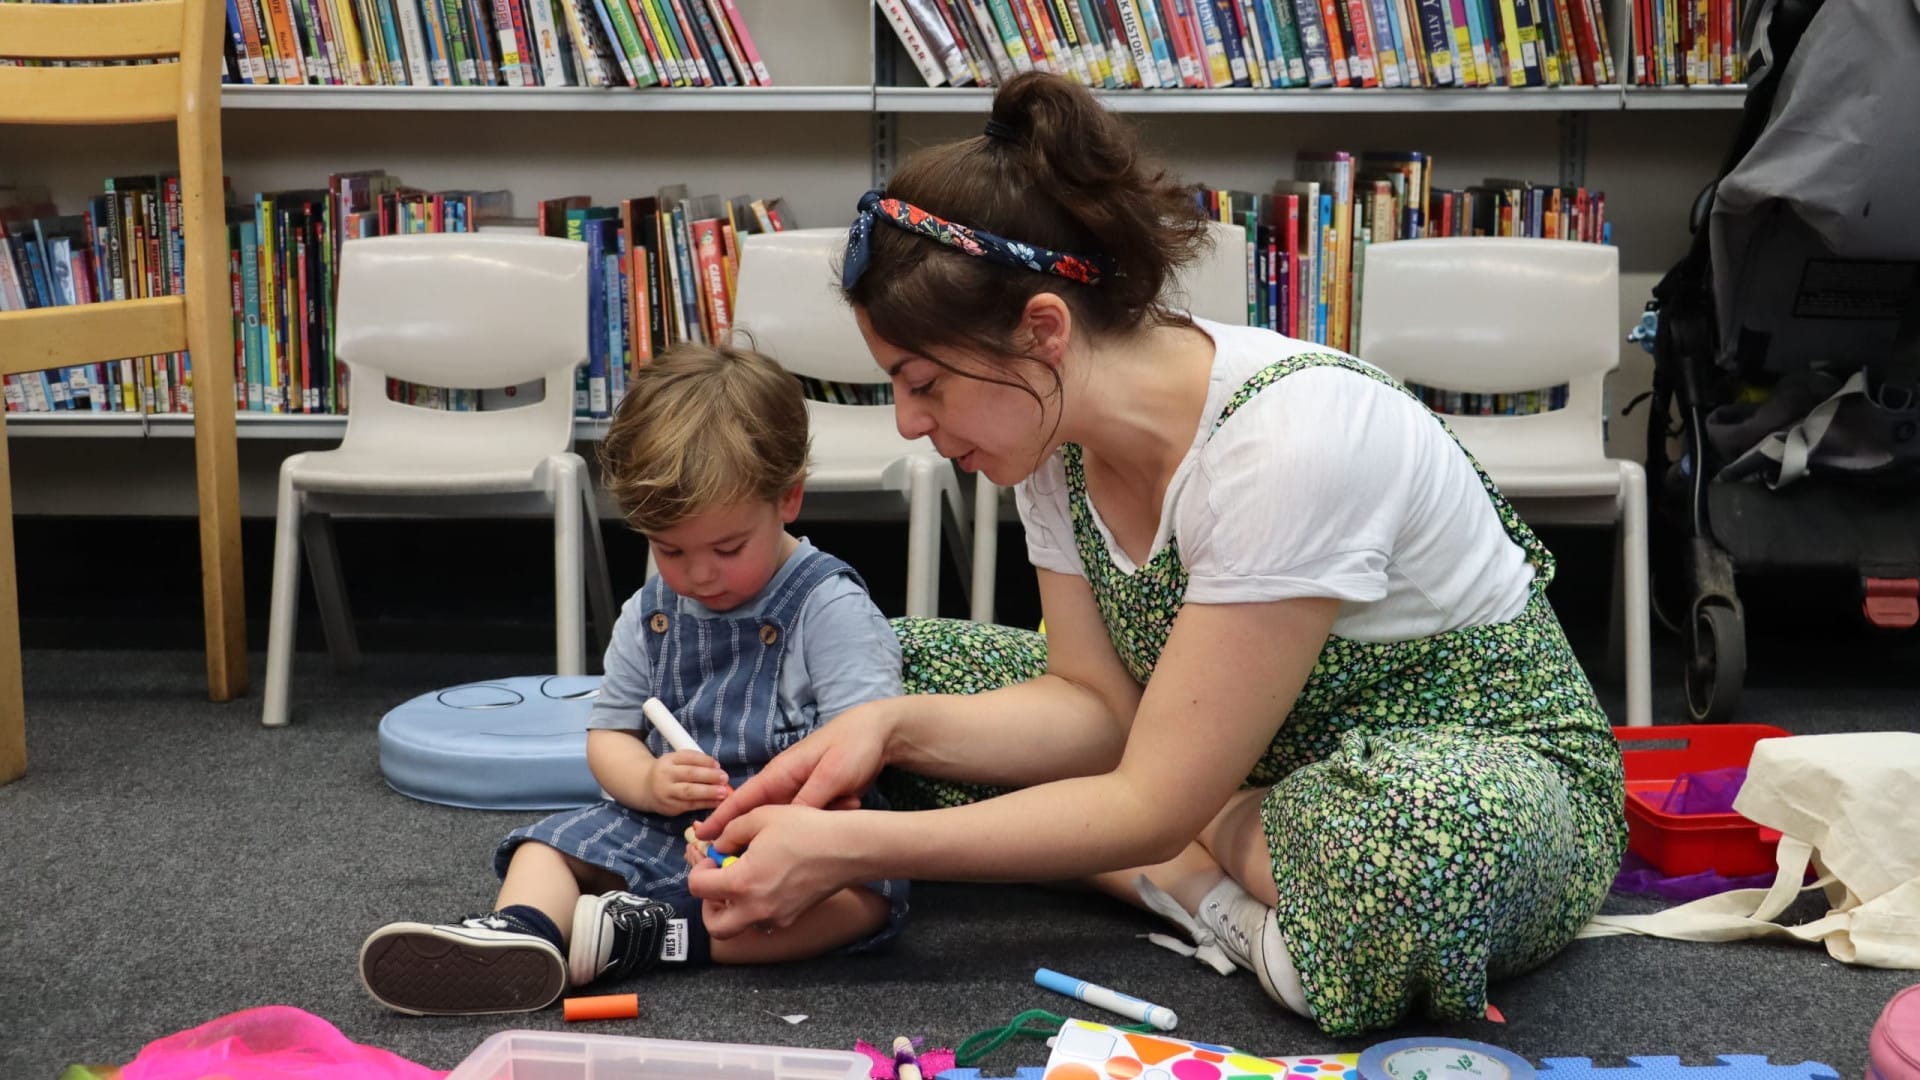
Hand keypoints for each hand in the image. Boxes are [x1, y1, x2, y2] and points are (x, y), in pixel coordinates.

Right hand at [643, 749, 730, 816]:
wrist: (646, 788)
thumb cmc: (670, 772)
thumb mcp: (677, 761)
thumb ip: (695, 762)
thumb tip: (718, 768)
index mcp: (669, 759)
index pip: (688, 757)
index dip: (704, 760)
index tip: (718, 764)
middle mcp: (665, 775)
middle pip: (689, 774)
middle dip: (709, 776)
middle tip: (724, 778)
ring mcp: (666, 792)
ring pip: (689, 792)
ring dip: (709, 792)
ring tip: (724, 792)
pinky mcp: (669, 807)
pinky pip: (690, 806)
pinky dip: (706, 804)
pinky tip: (717, 803)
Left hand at [686, 804, 860, 937]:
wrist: (848, 848)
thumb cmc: (806, 829)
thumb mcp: (760, 816)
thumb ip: (729, 832)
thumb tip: (718, 847)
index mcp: (741, 882)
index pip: (697, 887)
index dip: (698, 869)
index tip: (713, 857)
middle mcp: (755, 908)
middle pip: (715, 925)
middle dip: (709, 906)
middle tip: (719, 883)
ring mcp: (776, 917)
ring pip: (740, 926)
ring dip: (734, 907)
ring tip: (746, 880)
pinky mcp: (793, 917)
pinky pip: (764, 920)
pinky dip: (757, 906)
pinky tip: (770, 881)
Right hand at [695, 698, 894, 840]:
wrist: (880, 733)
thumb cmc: (852, 747)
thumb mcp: (831, 776)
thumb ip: (807, 802)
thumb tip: (784, 828)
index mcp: (780, 773)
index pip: (742, 800)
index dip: (720, 820)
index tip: (700, 838)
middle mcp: (785, 784)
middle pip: (761, 817)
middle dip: (762, 834)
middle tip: (765, 854)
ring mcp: (801, 792)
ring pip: (792, 821)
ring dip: (812, 822)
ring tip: (839, 806)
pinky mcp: (817, 800)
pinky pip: (812, 818)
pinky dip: (829, 816)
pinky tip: (851, 800)